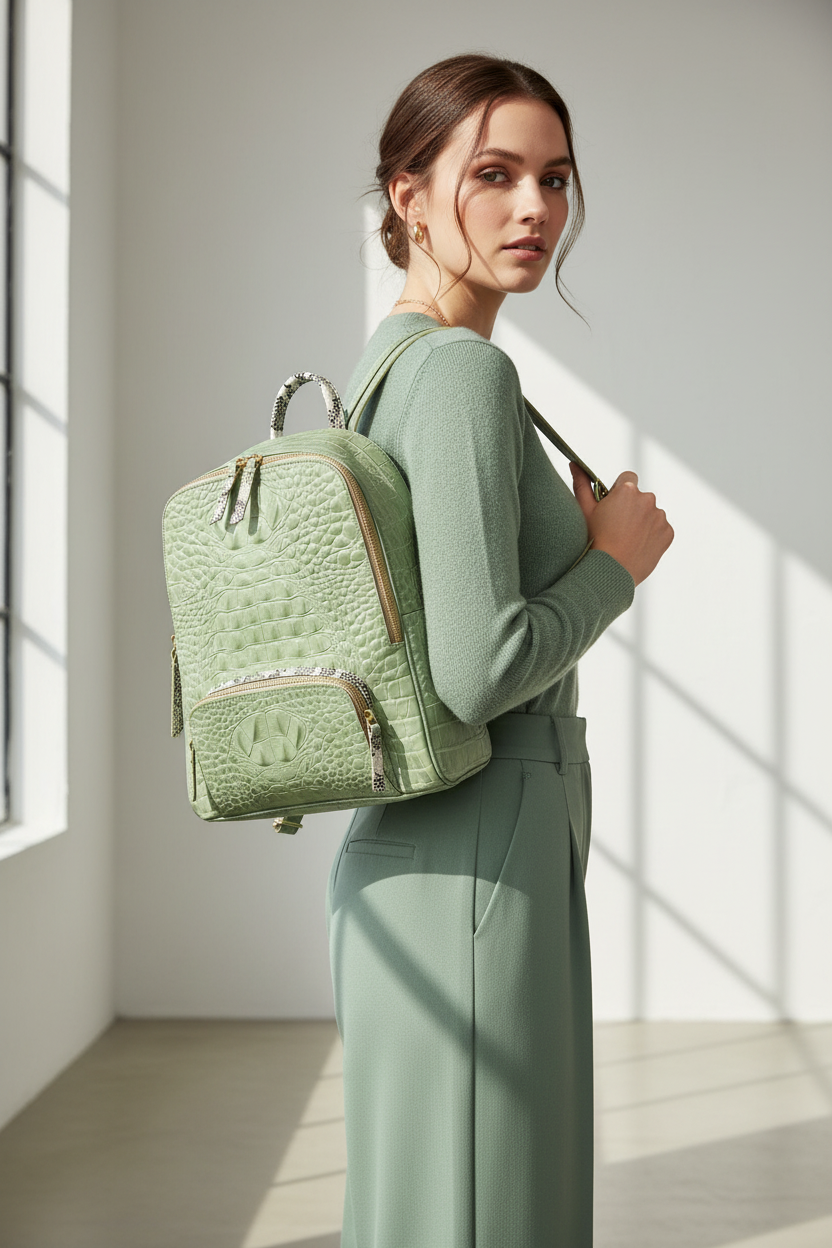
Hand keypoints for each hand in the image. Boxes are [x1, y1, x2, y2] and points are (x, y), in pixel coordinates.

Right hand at [570, 463, 673, 586]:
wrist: (610, 572)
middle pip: (640, 497)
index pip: (628, 478)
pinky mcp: (668, 533)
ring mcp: (660, 517)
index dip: (619, 492)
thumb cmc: (594, 541)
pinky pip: (661, 529)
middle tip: (617, 527)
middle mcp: (647, 499)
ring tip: (626, 539)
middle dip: (631, 507)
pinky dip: (652, 535)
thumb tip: (574, 464)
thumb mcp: (584, 511)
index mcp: (627, 490)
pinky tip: (637, 546)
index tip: (612, 506)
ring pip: (651, 513)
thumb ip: (582, 484)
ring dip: (642, 521)